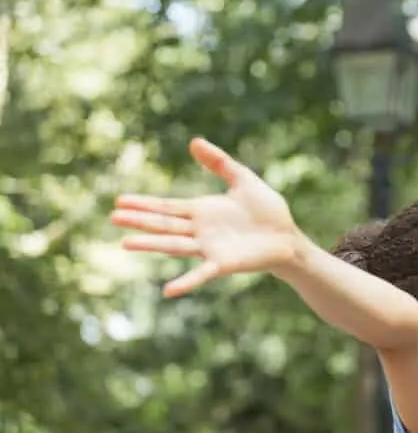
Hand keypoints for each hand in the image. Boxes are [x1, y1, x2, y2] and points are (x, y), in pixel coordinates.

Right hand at [110, 138, 299, 297]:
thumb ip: (220, 163)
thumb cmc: (267, 210)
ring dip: (152, 244)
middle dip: (140, 220)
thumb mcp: (243, 180)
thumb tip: (194, 141)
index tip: (119, 201)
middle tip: (113, 218)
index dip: (144, 204)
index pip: (167, 207)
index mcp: (202, 210)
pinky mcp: (224, 264)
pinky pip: (201, 274)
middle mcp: (200, 230)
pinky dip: (186, 282)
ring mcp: (210, 248)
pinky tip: (168, 291)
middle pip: (165, 225)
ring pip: (175, 245)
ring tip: (126, 243)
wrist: (288, 237)